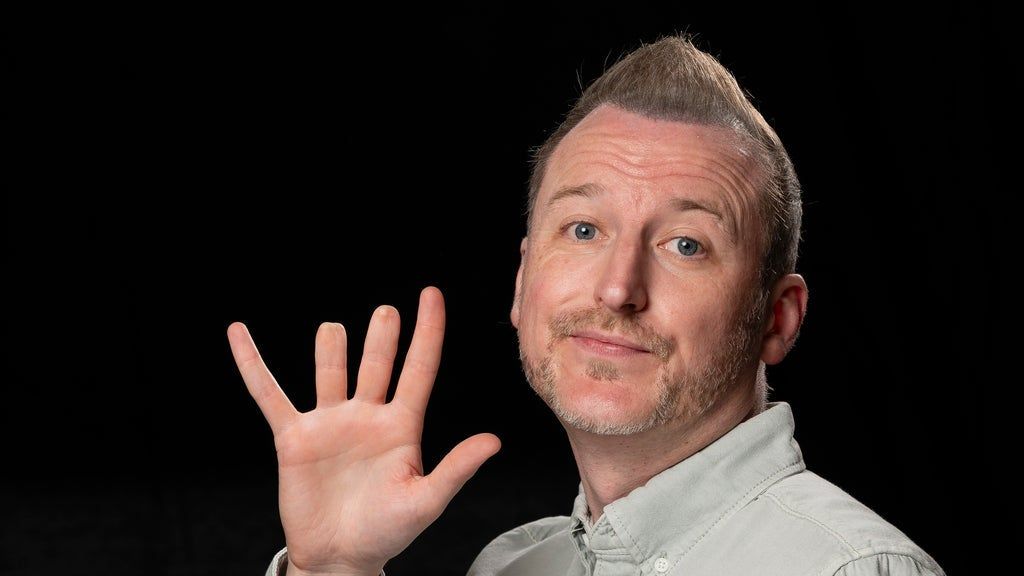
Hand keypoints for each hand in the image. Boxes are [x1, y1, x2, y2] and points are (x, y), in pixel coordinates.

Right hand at [227, 286, 500, 575]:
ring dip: (331, 347)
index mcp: (402, 426)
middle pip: (376, 362)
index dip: (428, 331)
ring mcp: (330, 422)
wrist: (340, 558)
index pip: (419, 368)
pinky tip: (239, 333)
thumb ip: (456, 469)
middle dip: (382, 336)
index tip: (432, 294)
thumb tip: (494, 441)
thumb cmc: (387, 532)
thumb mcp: (426, 501)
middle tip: (387, 313)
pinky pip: (269, 394)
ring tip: (335, 329)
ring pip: (330, 369)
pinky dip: (252, 364)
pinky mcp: (294, 436)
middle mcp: (367, 415)